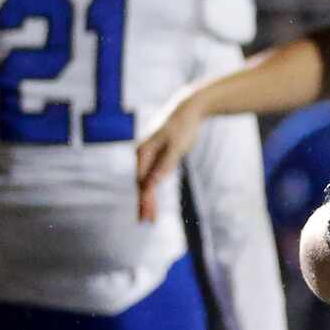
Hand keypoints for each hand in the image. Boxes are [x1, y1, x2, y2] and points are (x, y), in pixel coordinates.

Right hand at [135, 94, 206, 223]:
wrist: (188, 108)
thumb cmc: (183, 125)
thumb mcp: (177, 146)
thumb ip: (165, 165)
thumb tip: (153, 183)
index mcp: (143, 152)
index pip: (142, 182)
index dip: (145, 200)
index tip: (147, 215)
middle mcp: (142, 153)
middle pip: (141, 183)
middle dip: (144, 202)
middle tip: (146, 221)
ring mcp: (149, 154)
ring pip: (146, 179)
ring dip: (147, 198)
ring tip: (149, 216)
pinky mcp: (158, 154)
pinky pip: (152, 174)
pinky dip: (153, 187)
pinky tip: (152, 198)